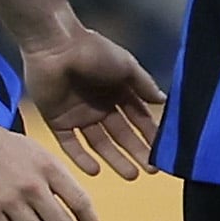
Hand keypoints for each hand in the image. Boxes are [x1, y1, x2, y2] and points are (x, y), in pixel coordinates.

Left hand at [24, 24, 165, 180]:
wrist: (54, 45)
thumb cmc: (93, 50)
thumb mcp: (125, 65)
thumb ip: (144, 85)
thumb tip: (164, 101)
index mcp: (117, 91)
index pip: (137, 118)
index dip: (150, 135)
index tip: (163, 152)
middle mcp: (100, 106)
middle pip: (121, 134)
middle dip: (137, 152)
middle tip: (151, 171)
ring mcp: (78, 115)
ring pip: (99, 143)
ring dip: (115, 159)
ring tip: (132, 175)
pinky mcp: (57, 121)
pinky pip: (70, 144)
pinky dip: (81, 158)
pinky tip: (96, 171)